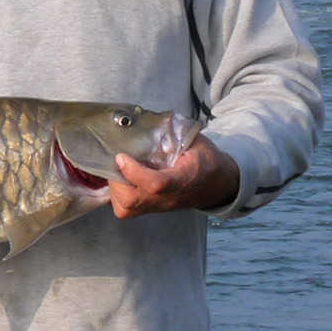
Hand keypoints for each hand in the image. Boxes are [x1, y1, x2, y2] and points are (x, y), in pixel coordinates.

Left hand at [109, 138, 239, 218]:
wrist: (216, 184)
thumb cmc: (205, 160)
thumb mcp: (195, 140)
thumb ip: (175, 132)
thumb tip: (149, 119)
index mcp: (183, 178)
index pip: (156, 184)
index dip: (135, 173)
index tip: (121, 156)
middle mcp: (168, 197)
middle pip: (133, 201)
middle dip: (117, 181)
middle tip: (117, 162)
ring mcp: (158, 206)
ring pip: (126, 209)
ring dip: (115, 189)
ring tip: (118, 170)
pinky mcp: (151, 208)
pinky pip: (126, 210)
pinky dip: (117, 195)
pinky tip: (120, 179)